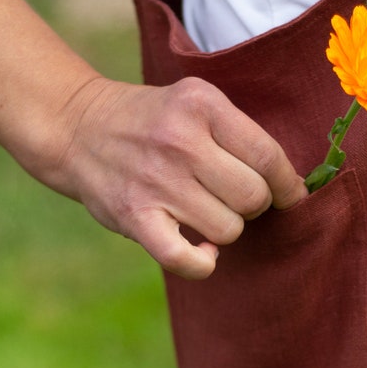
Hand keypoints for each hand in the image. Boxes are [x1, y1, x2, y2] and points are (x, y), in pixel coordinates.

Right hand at [47, 74, 307, 279]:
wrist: (76, 127)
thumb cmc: (151, 122)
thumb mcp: (193, 103)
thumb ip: (237, 135)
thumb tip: (290, 189)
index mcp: (202, 104)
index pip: (268, 156)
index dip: (287, 186)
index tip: (289, 197)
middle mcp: (180, 140)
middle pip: (253, 197)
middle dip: (250, 205)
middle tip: (227, 197)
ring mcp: (157, 180)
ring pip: (228, 230)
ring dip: (222, 230)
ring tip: (201, 212)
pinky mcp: (136, 216)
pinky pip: (187, 260)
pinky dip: (202, 264)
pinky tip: (200, 250)